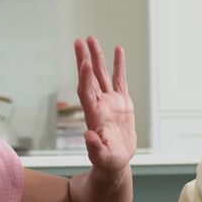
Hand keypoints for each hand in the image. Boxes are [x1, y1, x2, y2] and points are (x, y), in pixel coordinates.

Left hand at [74, 36, 135, 176]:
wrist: (115, 162)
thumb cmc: (107, 162)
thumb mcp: (102, 158)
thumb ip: (95, 148)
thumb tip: (88, 136)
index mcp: (93, 116)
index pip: (86, 92)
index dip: (84, 77)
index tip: (83, 62)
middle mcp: (99, 105)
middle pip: (90, 78)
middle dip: (85, 59)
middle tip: (79, 40)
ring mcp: (110, 102)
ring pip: (102, 75)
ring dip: (97, 57)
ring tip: (92, 39)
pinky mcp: (122, 102)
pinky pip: (120, 80)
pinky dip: (119, 65)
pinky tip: (118, 50)